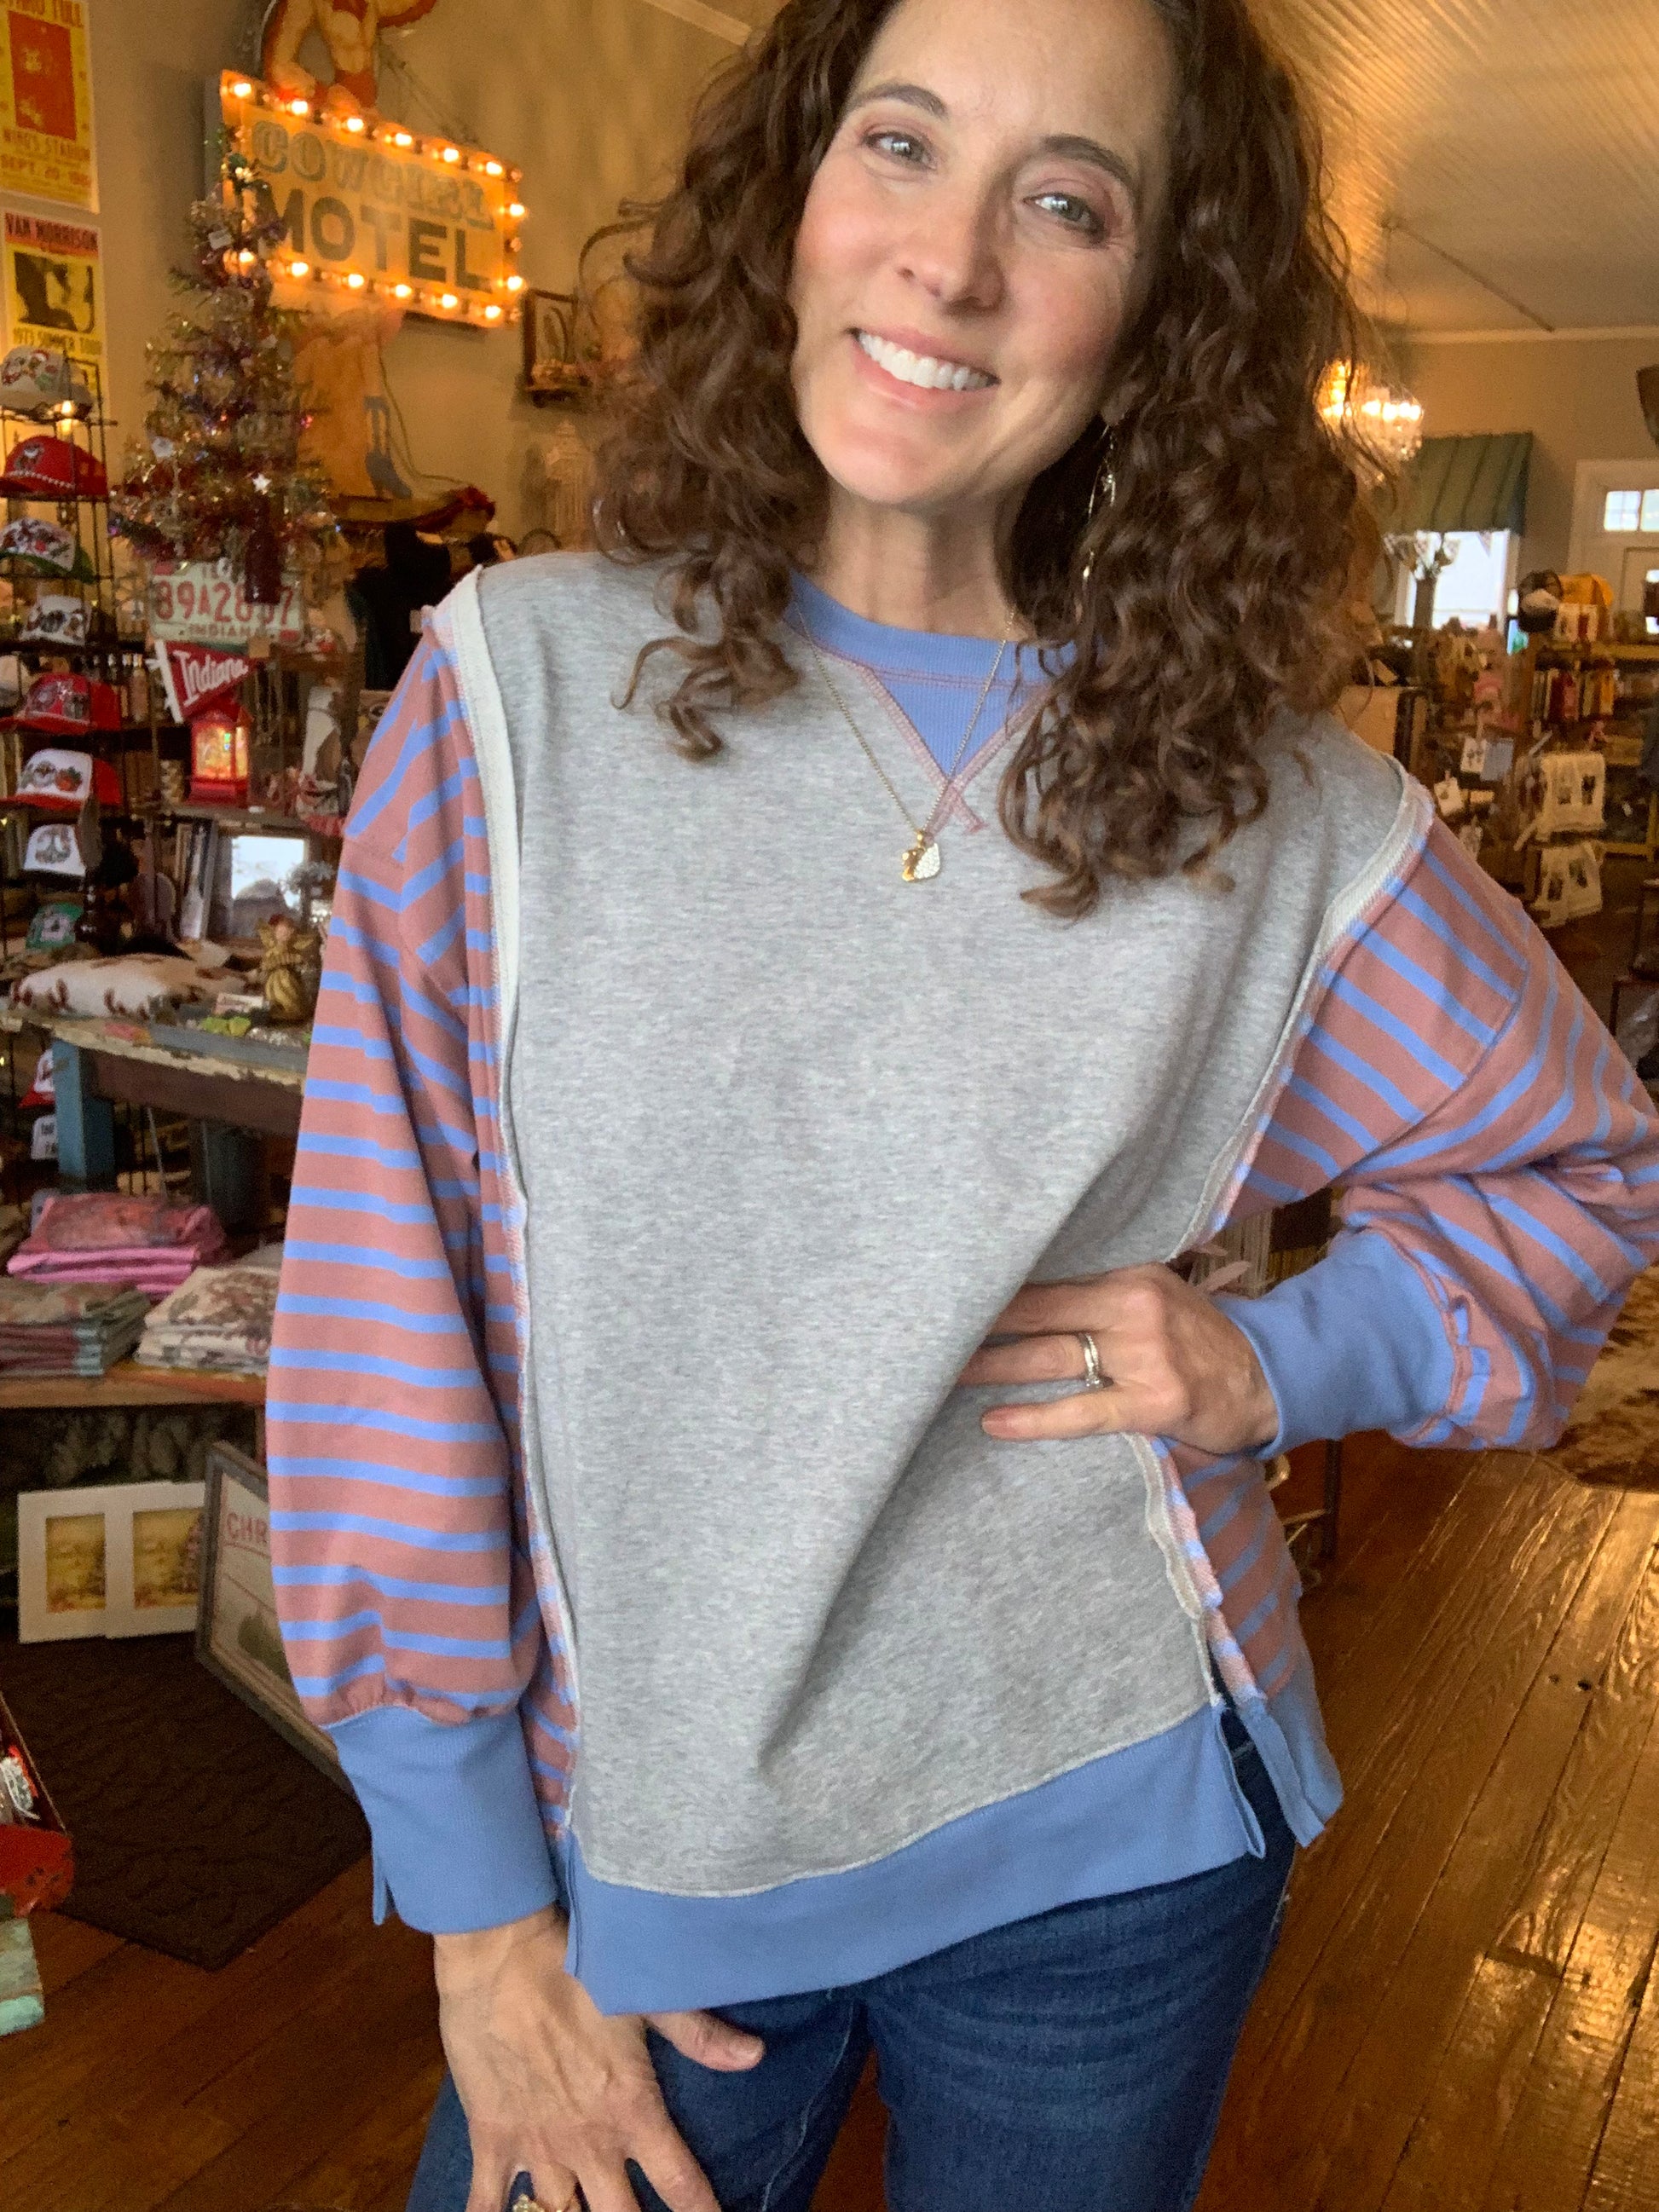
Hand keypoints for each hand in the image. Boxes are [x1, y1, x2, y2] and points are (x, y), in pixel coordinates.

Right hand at [434, 1905, 763, 2211]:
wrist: (500, 1957)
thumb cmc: (577, 1969)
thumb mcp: (646, 1997)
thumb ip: (700, 2035)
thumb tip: (756, 2057)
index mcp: (632, 2110)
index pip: (680, 2184)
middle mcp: (588, 2142)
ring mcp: (537, 2146)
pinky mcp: (492, 2139)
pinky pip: (487, 2204)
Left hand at [959, 1264, 1277, 1457]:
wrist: (1264, 1378)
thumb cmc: (1196, 1339)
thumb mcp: (1153, 1297)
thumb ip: (1097, 1292)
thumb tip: (1021, 1291)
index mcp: (1127, 1275)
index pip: (1047, 1276)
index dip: (995, 1286)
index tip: (946, 1286)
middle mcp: (1132, 1307)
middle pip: (1038, 1312)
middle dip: (981, 1322)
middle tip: (926, 1327)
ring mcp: (1145, 1356)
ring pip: (1050, 1358)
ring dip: (993, 1367)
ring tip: (942, 1375)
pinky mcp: (1153, 1404)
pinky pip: (1082, 1412)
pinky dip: (1036, 1418)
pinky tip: (995, 1423)